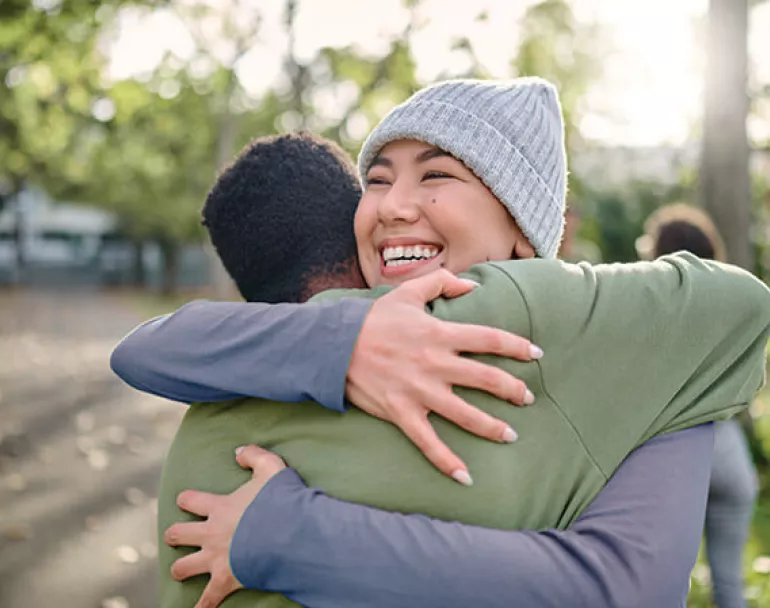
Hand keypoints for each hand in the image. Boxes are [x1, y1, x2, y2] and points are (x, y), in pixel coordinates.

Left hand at [164, 446, 286, 607]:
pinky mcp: (225, 579)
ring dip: (180, 569)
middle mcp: (211, 533)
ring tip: (180, 571)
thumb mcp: (271, 468)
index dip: (186, 499)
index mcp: (218, 507)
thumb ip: (253, 455)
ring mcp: (215, 558)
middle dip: (174, 535)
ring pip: (183, 567)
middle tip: (176, 535)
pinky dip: (201, 606)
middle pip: (178, 534)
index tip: (185, 500)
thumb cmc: (281, 501)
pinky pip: (207, 599)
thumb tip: (237, 452)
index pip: (190, 500)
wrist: (287, 534)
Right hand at [345, 269, 541, 485]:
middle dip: (512, 389)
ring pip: (465, 413)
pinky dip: (447, 461)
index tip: (536, 354)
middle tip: (527, 398)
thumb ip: (441, 283)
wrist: (334, 345)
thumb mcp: (407, 292)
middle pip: (485, 378)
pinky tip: (466, 477)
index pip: (489, 339)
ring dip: (491, 426)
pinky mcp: (402, 412)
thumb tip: (471, 286)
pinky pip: (428, 442)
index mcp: (440, 334)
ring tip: (510, 435)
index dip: (516, 347)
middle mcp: (435, 364)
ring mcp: (419, 391)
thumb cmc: (372, 319)